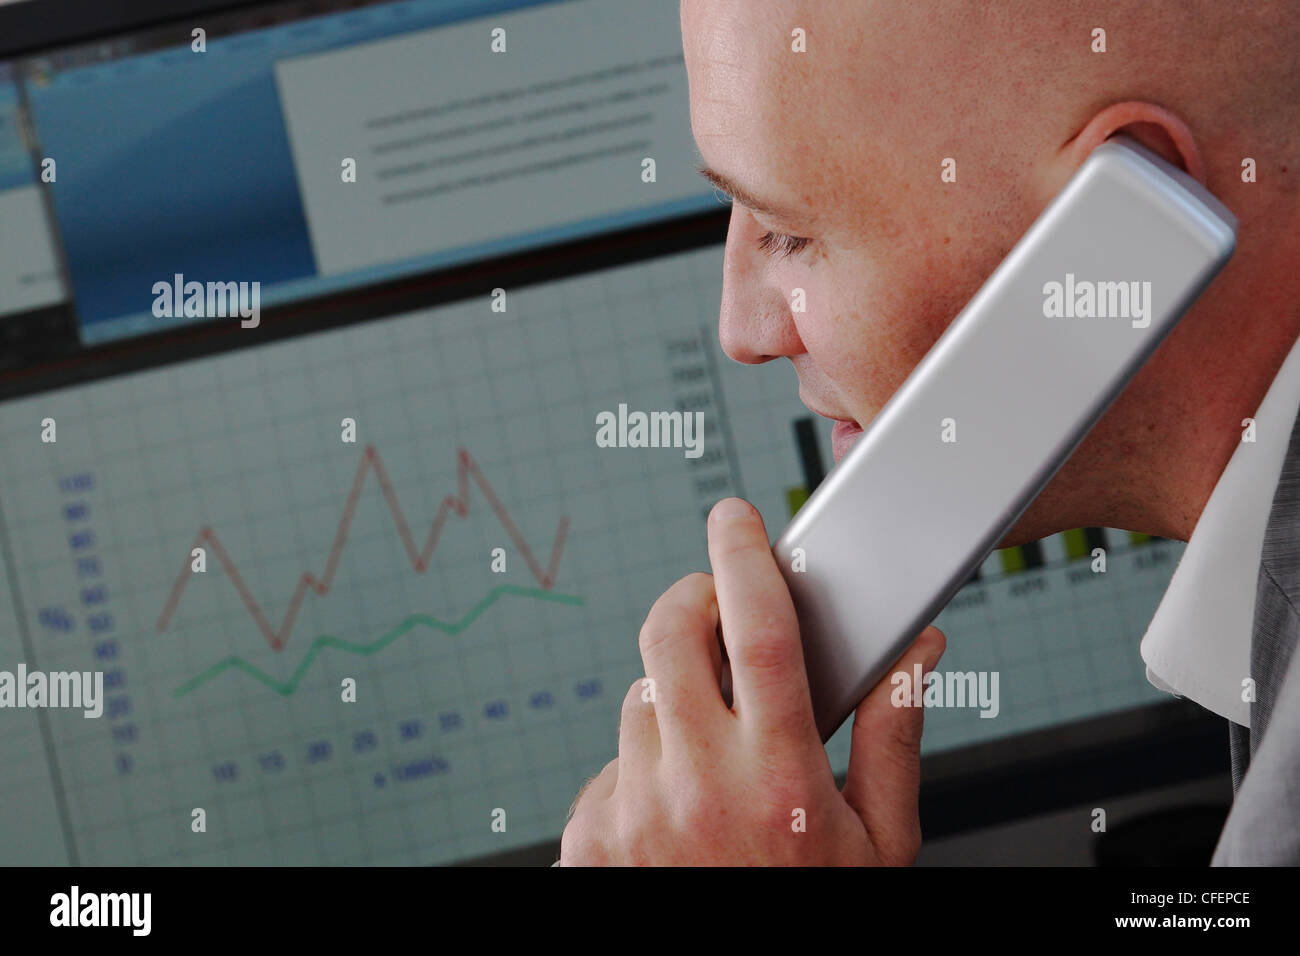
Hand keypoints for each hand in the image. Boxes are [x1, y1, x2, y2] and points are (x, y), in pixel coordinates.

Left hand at [559, 496, 945, 864]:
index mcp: (779, 777)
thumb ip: (895, 734)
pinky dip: (646, 762)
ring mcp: (634, 809)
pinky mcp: (590, 835)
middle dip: (693, 601)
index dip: (746, 558)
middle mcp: (696, 785)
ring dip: (676, 698)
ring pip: (639, 697)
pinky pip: (612, 760)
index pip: (760, 631)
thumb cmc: (817, 912)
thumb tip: (917, 652)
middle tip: (719, 612)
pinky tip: (682, 804)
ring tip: (718, 751)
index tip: (737, 517)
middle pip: (668, 635)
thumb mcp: (881, 840)